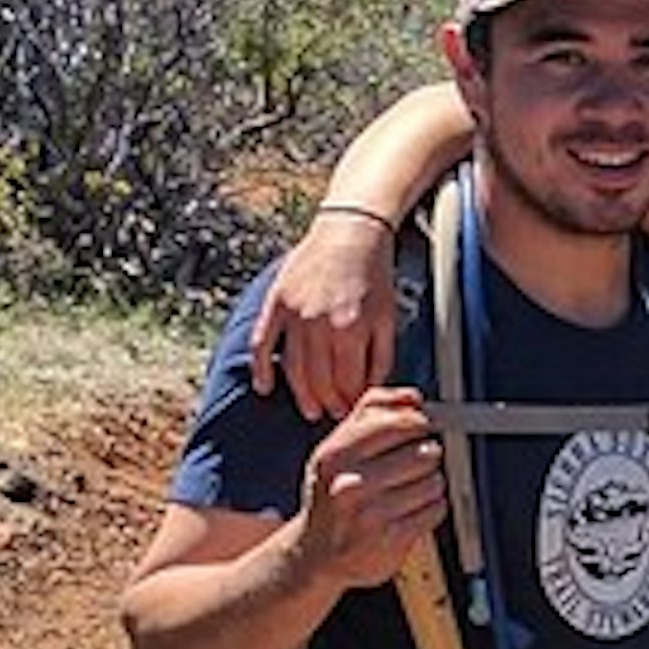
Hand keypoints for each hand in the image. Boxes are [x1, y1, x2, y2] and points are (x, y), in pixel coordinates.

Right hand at [249, 205, 403, 420]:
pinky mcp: (276, 304)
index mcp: (351, 329)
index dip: (351, 403)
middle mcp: (319, 325)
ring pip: (293, 370)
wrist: (350, 233)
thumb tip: (370, 390)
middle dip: (329, 404)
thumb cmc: (373, 276)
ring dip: (302, 395)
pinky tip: (265, 387)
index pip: (349, 383)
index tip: (354, 412)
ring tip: (311, 410)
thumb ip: (380, 358)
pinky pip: (262, 343)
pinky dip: (261, 369)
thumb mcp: (388, 319)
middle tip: (334, 415)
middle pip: (320, 382)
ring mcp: (294, 315)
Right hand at [288, 388, 452, 592]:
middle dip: (427, 456)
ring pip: (433, 482)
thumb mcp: (337, 448)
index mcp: (335, 455)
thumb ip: (371, 412)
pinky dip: (432, 508)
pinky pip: (435, 510)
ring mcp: (370, 515)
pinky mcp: (390, 540)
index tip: (420, 429)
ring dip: (431, 484)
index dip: (418, 424)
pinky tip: (413, 510)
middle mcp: (349, 484)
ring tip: (411, 490)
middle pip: (422, 453)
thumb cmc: (331, 495)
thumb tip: (413, 396)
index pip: (397, 424)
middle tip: (416, 463)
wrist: (315, 554)